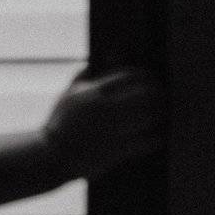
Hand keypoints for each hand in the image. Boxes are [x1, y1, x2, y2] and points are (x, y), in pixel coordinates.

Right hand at [44, 67, 164, 180]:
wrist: (51, 156)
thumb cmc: (59, 123)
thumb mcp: (67, 94)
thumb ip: (85, 74)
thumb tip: (103, 57)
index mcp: (93, 93)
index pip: (131, 76)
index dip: (146, 75)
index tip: (151, 79)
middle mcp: (104, 110)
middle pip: (146, 94)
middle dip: (158, 93)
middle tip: (163, 96)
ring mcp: (112, 131)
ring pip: (150, 116)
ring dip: (161, 113)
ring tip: (163, 113)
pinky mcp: (117, 151)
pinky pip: (147, 141)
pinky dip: (157, 136)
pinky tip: (160, 134)